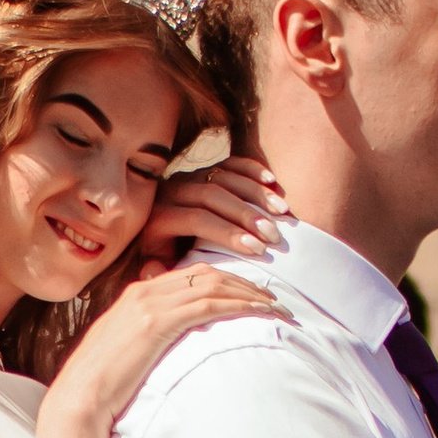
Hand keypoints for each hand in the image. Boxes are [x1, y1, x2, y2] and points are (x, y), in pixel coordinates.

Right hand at [48, 264, 278, 429]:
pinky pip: (208, 305)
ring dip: (248, 293)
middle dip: (244, 283)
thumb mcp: (126, 350)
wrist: (80, 397)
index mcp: (137, 292)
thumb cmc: (102, 384)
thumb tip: (171, 345)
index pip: (191, 275)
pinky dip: (239, 305)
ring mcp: (150, 304)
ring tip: (275, 305)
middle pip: (206, 274)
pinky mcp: (157, 323)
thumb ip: (148, 336)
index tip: (251, 293)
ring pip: (212, 285)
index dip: (226, 281)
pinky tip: (260, 312)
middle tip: (273, 297)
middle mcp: (144, 290)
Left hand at [139, 154, 286, 264]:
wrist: (158, 236)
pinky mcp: (205, 170)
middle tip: (274, 235)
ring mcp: (189, 177)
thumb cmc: (164, 262)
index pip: (198, 220)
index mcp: (159, 217)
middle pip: (213, 196)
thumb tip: (156, 271)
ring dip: (256, 194)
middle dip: (247, 215)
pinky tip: (273, 183)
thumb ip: (157, 273)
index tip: (257, 250)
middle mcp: (171, 191)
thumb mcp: (156, 269)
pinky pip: (231, 164)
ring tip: (282, 213)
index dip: (228, 233)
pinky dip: (253, 170)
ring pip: (224, 177)